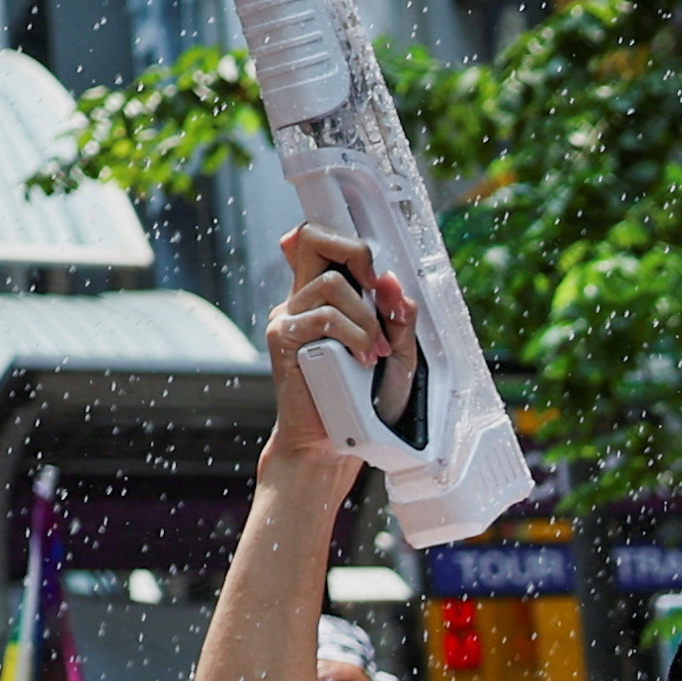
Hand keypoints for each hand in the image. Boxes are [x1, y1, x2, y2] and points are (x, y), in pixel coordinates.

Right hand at [257, 228, 405, 477]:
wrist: (337, 444)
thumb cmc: (365, 402)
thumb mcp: (397, 355)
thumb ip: (397, 318)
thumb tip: (390, 280)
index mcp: (324, 296)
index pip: (320, 240)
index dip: (344, 236)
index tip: (375, 271)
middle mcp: (301, 299)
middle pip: (314, 237)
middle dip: (356, 254)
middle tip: (378, 291)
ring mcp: (289, 316)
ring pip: (332, 284)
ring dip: (366, 319)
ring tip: (375, 354)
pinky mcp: (284, 338)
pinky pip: (324, 317)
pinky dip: (354, 336)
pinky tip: (363, 361)